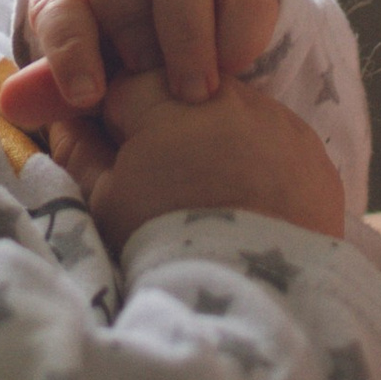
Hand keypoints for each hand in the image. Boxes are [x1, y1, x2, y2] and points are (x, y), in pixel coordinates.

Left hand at [4, 0, 280, 122]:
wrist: (184, 36)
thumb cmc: (117, 59)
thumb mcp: (86, 73)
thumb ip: (56, 91)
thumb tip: (12, 104)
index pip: (61, 1)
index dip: (70, 48)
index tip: (87, 97)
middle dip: (128, 26)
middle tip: (144, 81)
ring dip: (185, 31)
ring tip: (193, 91)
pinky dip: (236, 34)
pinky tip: (231, 73)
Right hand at [57, 65, 344, 260]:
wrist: (253, 293)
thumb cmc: (163, 243)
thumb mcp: (106, 202)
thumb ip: (81, 152)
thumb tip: (66, 122)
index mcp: (167, 98)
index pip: (126, 86)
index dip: (114, 122)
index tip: (116, 159)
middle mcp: (229, 94)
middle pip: (185, 93)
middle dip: (170, 127)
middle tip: (164, 182)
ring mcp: (279, 121)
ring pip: (236, 116)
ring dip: (219, 141)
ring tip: (210, 197)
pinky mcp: (315, 154)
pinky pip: (279, 145)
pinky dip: (263, 165)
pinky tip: (252, 203)